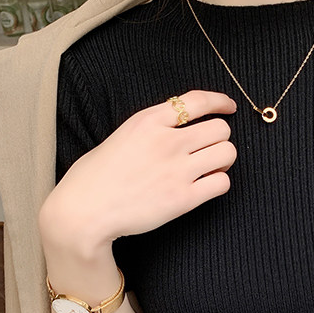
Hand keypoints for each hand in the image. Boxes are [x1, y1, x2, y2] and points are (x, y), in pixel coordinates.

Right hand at [41, 90, 237, 249]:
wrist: (85, 212)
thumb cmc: (96, 177)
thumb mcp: (121, 136)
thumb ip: (152, 129)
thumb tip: (179, 129)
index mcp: (148, 121)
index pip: (197, 100)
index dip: (220, 102)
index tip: (228, 108)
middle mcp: (167, 142)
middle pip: (220, 128)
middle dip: (220, 138)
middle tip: (210, 150)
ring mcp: (177, 170)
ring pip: (227, 152)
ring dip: (223, 160)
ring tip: (209, 169)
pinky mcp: (184, 198)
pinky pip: (222, 183)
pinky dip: (219, 183)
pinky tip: (205, 187)